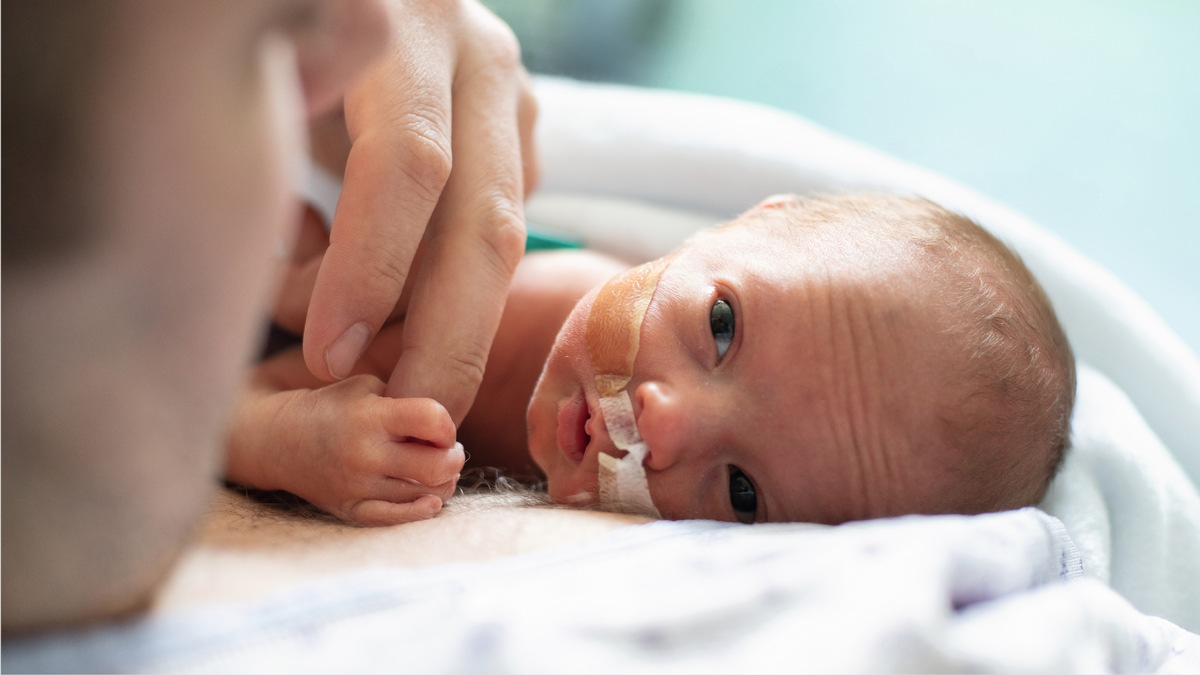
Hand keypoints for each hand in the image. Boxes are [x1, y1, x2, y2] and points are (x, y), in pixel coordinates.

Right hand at [265, 375, 463, 525]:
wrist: (279, 440)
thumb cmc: (335, 408)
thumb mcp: (367, 388)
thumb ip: (406, 404)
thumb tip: (447, 433)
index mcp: (371, 416)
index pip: (432, 420)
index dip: (446, 425)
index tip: (439, 428)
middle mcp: (365, 454)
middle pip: (436, 466)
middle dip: (454, 459)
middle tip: (450, 453)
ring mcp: (357, 486)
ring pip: (425, 495)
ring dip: (443, 483)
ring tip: (437, 470)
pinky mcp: (351, 509)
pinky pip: (396, 518)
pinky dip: (420, 511)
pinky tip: (430, 500)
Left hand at [300, 0, 537, 424]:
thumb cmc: (278, 36)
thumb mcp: (264, 72)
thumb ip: (274, 134)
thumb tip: (285, 266)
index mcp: (408, 22)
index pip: (407, 163)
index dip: (370, 268)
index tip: (327, 357)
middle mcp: (478, 57)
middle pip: (485, 223)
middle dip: (447, 340)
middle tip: (406, 420)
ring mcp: (515, 96)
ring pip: (505, 238)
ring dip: (453, 323)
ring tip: (397, 379)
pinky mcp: (527, 132)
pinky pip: (498, 231)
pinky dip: (452, 288)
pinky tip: (407, 312)